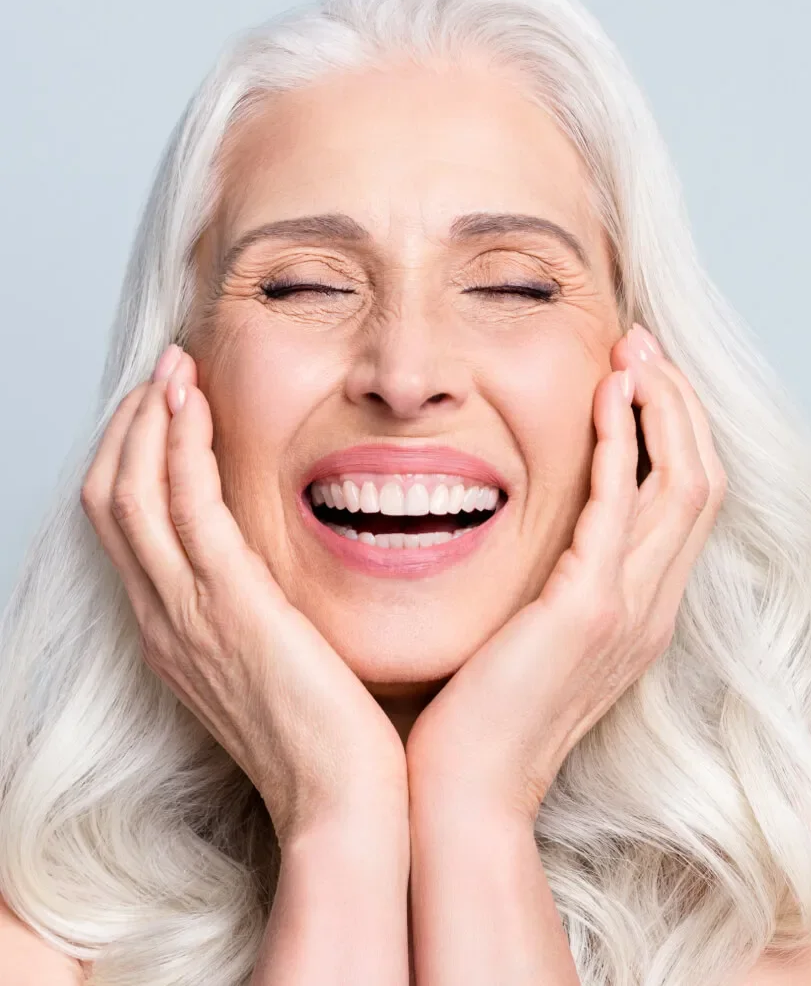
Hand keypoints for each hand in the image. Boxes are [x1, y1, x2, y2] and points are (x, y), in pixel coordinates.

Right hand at [81, 344, 407, 846]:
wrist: (341, 800)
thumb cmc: (324, 735)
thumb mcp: (271, 663)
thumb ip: (254, 612)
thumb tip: (268, 568)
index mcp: (172, 631)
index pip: (125, 527)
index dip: (134, 458)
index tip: (167, 408)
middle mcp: (163, 618)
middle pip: (110, 499)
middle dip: (130, 426)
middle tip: (164, 373)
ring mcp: (186, 613)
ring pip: (132, 493)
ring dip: (148, 420)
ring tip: (173, 369)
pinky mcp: (227, 606)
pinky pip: (184, 507)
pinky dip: (181, 447)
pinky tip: (196, 406)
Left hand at [405, 324, 727, 825]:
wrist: (464, 793)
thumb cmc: (479, 714)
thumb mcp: (528, 635)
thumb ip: (546, 583)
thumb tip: (527, 529)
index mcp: (638, 611)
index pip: (682, 501)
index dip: (671, 431)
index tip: (636, 376)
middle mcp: (650, 607)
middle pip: (700, 479)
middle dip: (678, 403)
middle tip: (641, 344)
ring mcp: (628, 609)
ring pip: (683, 483)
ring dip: (662, 407)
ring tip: (633, 351)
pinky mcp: (589, 609)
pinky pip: (621, 504)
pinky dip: (620, 442)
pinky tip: (605, 395)